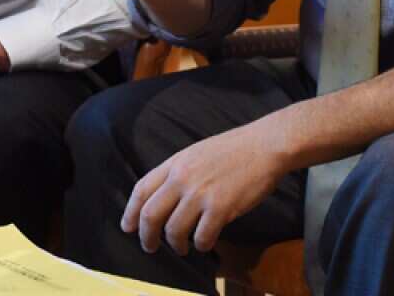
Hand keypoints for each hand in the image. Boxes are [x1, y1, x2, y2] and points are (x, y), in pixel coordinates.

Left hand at [122, 123, 284, 255]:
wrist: (264, 145)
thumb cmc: (234, 149)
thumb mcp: (196, 152)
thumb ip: (178, 172)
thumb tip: (162, 197)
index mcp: (175, 163)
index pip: (141, 190)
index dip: (130, 212)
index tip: (128, 227)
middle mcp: (183, 178)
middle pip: (150, 215)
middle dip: (146, 236)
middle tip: (150, 246)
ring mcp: (201, 194)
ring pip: (174, 231)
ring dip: (175, 245)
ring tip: (182, 248)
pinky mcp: (221, 208)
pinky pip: (202, 237)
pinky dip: (201, 245)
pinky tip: (205, 243)